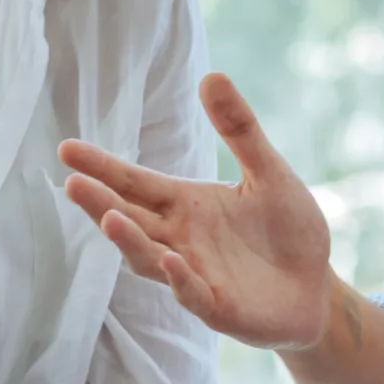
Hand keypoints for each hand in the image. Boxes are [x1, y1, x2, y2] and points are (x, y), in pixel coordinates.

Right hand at [60, 74, 335, 351]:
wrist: (317, 287)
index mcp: (186, 205)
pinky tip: (172, 260)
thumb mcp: (268, 172)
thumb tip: (212, 75)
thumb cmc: (287, 229)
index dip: (102, 167)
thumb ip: (240, 130)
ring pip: (149, 259)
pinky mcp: (219, 308)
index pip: (135, 183)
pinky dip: (181, 279)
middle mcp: (180, 240)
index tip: (66, 149)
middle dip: (99, 203)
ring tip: (108, 218)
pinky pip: (194, 294)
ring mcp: (195, 276)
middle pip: (130, 220)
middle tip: (73, 183)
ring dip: (129, 241)